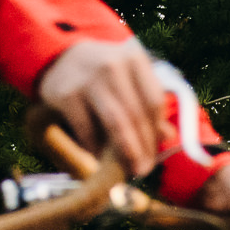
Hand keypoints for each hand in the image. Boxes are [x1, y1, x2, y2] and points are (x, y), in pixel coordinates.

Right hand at [37, 39, 164, 176]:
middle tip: (144, 169)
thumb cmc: (104, 75)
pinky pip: (87, 129)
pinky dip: (96, 148)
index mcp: (134, 59)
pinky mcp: (67, 94)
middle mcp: (112, 65)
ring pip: (115, 123)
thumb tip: (168, 135)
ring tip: (129, 170)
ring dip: (125, 152)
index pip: (154, 100)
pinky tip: (100, 158)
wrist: (61, 59)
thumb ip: (147, 104)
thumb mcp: (128, 80)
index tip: (156, 153)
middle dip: (142, 147)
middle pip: (136, 114)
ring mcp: (88, 78)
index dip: (156, 131)